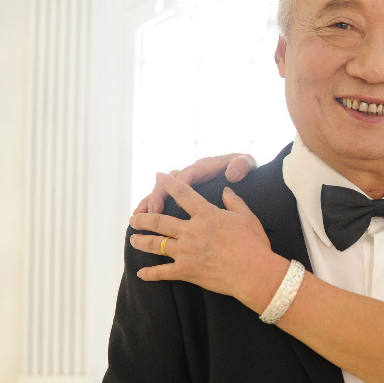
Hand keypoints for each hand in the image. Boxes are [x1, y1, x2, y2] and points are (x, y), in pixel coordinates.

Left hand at [128, 173, 287, 310]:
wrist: (254, 272)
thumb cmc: (254, 244)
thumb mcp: (247, 217)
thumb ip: (234, 202)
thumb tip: (226, 190)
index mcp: (206, 215)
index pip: (183, 194)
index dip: (168, 183)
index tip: (158, 176)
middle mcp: (191, 231)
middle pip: (159, 221)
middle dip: (143, 218)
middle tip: (133, 218)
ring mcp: (186, 251)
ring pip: (156, 244)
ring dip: (141, 241)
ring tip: (132, 239)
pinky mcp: (186, 271)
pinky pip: (163, 272)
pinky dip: (150, 273)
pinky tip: (141, 273)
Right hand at [133, 153, 257, 214]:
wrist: (242, 168)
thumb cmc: (243, 167)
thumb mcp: (247, 162)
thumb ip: (242, 164)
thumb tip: (232, 172)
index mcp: (206, 166)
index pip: (189, 173)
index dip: (179, 184)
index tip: (175, 198)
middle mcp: (191, 173)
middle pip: (168, 184)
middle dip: (159, 196)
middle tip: (151, 212)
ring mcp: (184, 183)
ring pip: (161, 192)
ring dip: (149, 204)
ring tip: (136, 218)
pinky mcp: (181, 193)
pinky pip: (163, 200)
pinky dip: (150, 208)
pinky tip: (140, 220)